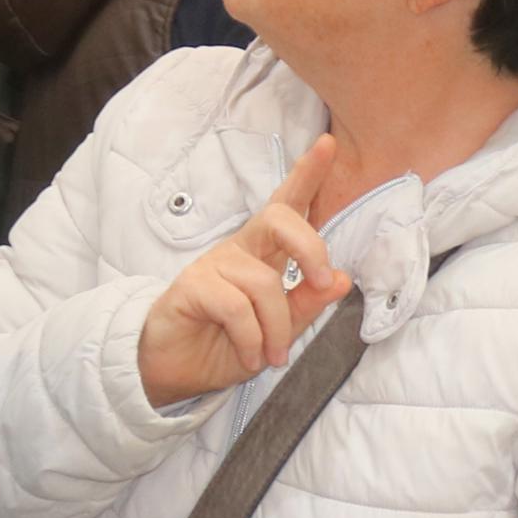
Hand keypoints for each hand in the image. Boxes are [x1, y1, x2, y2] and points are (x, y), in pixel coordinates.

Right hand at [135, 137, 352, 408]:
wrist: (175, 373)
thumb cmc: (226, 345)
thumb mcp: (278, 331)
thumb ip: (307, 304)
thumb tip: (341, 279)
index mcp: (264, 255)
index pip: (287, 207)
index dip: (307, 175)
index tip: (328, 144)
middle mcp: (240, 251)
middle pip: (279, 220)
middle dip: (310, 247)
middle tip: (322, 282)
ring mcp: (213, 265)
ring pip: (264, 283)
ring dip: (277, 329)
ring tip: (272, 357)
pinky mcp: (191, 286)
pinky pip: (237, 308)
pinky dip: (252, 340)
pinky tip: (250, 358)